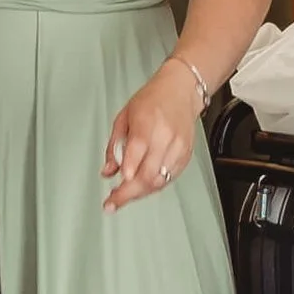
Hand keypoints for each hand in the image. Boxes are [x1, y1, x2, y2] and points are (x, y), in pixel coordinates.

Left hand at [102, 65, 201, 212]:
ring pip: (159, 180)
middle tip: (113, 202)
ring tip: (124, 196)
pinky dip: (154, 186)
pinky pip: (169, 178)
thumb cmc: (152, 100)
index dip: (129, 169)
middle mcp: (165, 136)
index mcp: (147, 123)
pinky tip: (142, 187)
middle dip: (129, 192)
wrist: (181, 91)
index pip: (138, 150)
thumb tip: (108, 170)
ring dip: (140, 192)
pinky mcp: (185, 155)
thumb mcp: (123, 117)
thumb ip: (114, 146)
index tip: (119, 184)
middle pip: (149, 172)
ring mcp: (177, 147)